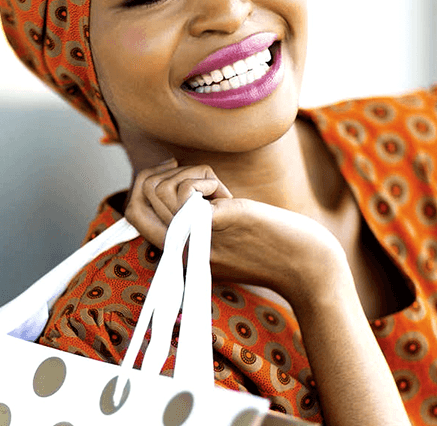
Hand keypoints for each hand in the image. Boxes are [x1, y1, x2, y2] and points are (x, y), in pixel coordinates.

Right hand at [126, 159, 347, 305]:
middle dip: (168, 172)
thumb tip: (173, 179)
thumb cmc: (268, 245)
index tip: (170, 168)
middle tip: (203, 179)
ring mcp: (196, 237)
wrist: (304, 267)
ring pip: (163, 187)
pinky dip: (207, 178)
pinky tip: (228, 194)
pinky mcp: (217, 224)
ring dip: (193, 174)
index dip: (142, 181)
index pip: (132, 213)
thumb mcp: (221, 233)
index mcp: (178, 249)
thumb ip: (194, 218)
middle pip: (142, 194)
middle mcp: (180, 247)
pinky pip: (189, 191)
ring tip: (220, 190)